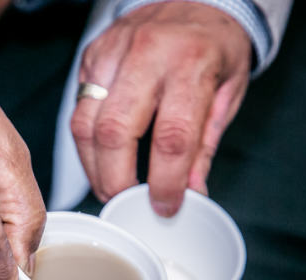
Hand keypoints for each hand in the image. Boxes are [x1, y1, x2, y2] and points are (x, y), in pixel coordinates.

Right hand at [70, 2, 251, 215]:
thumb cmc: (214, 47)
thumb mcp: (227, 95)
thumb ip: (204, 146)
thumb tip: (190, 193)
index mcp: (191, 63)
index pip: (172, 136)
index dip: (165, 181)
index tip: (164, 206)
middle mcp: (147, 54)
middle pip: (116, 132)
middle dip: (116, 180)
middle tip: (125, 203)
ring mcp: (113, 52)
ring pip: (86, 123)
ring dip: (94, 167)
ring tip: (109, 187)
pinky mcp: (92, 56)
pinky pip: (78, 109)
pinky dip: (86, 144)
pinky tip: (101, 158)